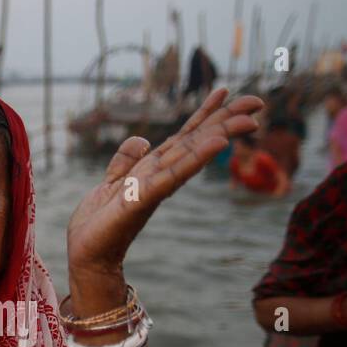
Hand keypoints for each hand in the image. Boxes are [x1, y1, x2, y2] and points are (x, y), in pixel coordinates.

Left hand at [66, 87, 262, 284]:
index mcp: (152, 170)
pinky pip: (172, 175)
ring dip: (221, 136)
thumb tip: (142, 139)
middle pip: (197, 142)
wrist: (87, 255)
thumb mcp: (110, 183)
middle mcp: (160, 177)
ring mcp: (154, 188)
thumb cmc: (99, 225)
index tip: (224, 90)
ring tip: (248, 120)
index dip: (204, 114)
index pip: (184, 137)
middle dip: (226, 120)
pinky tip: (216, 144)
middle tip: (259, 101)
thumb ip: (125, 161)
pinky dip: (194, 159)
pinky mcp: (142, 200)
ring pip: (192, 155)